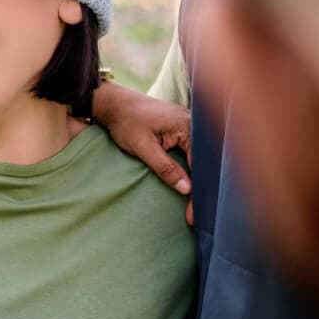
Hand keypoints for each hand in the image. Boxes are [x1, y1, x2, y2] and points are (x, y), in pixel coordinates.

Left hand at [90, 82, 192, 212]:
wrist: (113, 104)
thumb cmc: (126, 121)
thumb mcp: (143, 147)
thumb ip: (165, 168)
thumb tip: (187, 189)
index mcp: (188, 126)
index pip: (201, 164)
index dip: (198, 191)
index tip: (194, 212)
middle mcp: (194, 125)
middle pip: (204, 162)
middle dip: (202, 189)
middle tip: (196, 215)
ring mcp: (190, 126)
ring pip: (200, 159)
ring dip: (198, 180)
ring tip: (196, 206)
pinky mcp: (182, 130)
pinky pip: (193, 152)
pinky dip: (191, 169)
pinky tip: (191, 186)